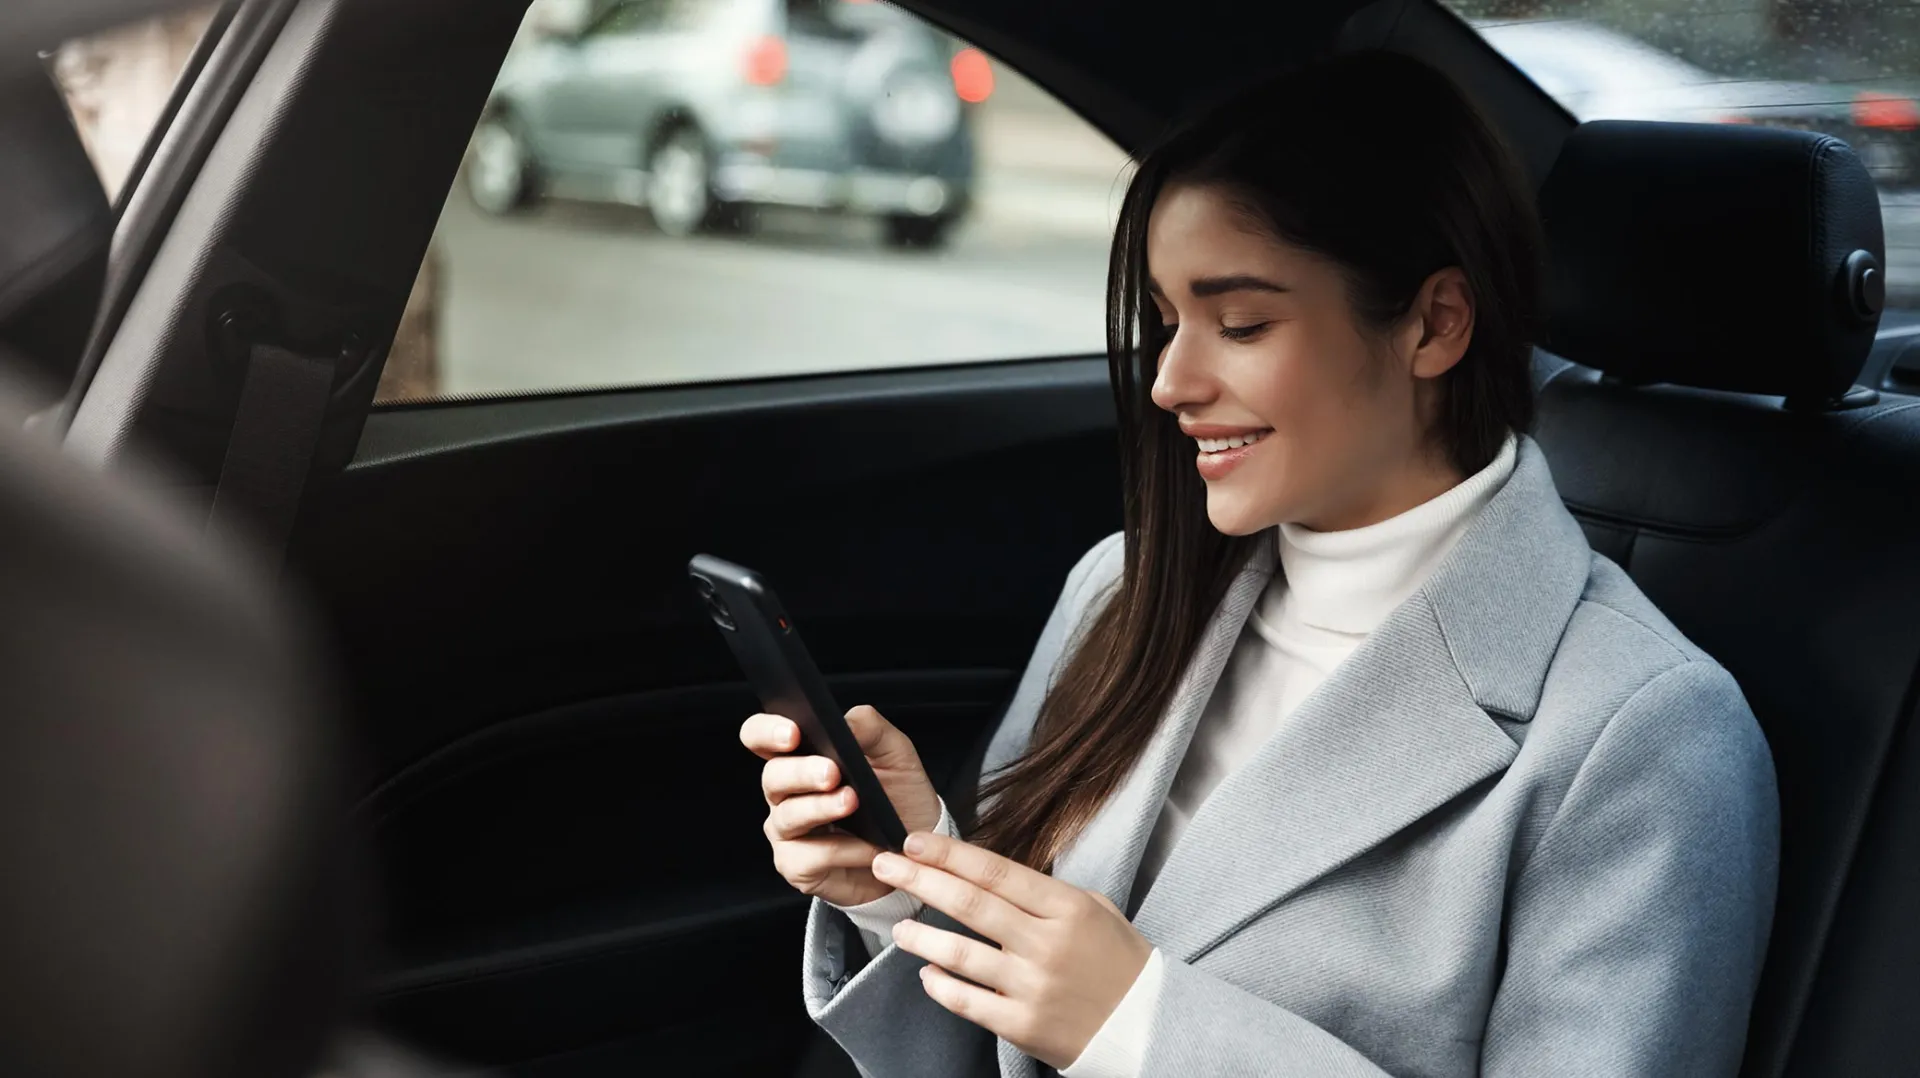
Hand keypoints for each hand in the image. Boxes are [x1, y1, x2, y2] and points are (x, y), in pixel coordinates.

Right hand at [741, 705, 941, 907]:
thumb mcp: (896, 756)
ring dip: (820, 808)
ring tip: (852, 802)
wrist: (916, 849)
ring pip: (788, 816)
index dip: (767, 732)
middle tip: (832, 772)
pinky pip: (809, 856)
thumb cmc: (899, 798)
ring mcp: (788, 831)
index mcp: (800, 758)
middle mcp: (786, 794)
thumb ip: (872, 730)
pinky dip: (843, 850)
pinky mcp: (797, 866)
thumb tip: (849, 721)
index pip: (761, 737)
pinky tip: (868, 846)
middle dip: (801, 772)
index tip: (792, 733)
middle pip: (772, 776)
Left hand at [871, 831, 1153, 1069]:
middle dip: (920, 880)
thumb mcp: (1096, 910)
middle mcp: (1046, 943)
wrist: (1147, 1026)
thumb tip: (989, 875)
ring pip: (960, 954)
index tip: (914, 842)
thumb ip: (1045, 893)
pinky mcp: (1022, 1025)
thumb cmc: (1118, 961)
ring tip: (898, 928)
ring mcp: (1032, 986)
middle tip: (885, 866)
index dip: (949, 854)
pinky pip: (967, 1002)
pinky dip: (940, 985)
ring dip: (920, 937)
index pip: (995, 871)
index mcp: (1066, 907)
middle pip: (970, 903)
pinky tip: (926, 973)